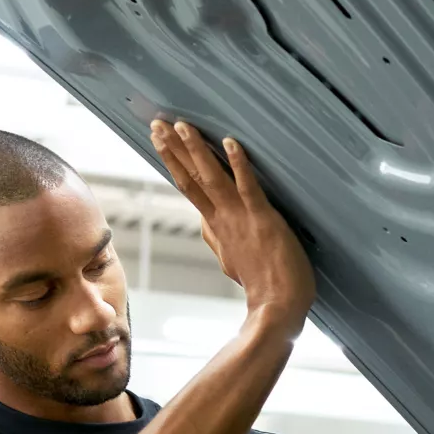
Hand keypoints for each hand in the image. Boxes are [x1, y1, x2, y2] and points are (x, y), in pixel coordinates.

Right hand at [151, 121, 313, 336]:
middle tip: (156, 123)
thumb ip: (220, 242)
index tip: (161, 142)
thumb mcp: (233, 263)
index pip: (190, 189)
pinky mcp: (263, 220)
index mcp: (216, 229)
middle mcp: (222, 221)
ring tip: (180, 125)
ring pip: (210, 178)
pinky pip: (249, 187)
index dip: (174, 163)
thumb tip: (207, 228)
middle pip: (190, 179)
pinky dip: (239, 164)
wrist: (278, 310)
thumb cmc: (264, 288)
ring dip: (195, 150)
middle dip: (172, 149)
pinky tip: (230, 142)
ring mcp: (240, 219)